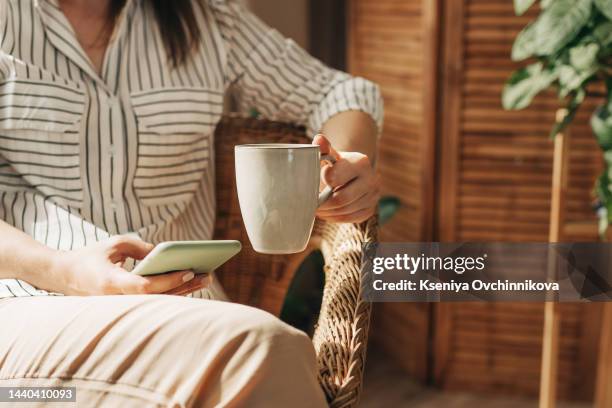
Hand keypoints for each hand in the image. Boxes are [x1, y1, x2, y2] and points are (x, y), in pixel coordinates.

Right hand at [48, 235, 209, 295]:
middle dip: (184, 286)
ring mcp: (122, 306)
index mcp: (110, 283)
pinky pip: (154, 301)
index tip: (188, 271)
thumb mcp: (114, 244)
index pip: (144, 286)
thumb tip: (165, 254)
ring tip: (206, 277)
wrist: (65, 276)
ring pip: (159, 302)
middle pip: (158, 297)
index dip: (168, 280)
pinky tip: (191, 283)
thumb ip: (140, 247)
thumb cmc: (91, 256)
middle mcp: (117, 300)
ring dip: (183, 291)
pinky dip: (173, 292)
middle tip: (207, 274)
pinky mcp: (127, 307)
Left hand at [313, 134, 379, 222]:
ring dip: (327, 212)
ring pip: (344, 211)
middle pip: (341, 199)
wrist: (353, 174)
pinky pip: (349, 218)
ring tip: (317, 208)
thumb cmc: (336, 165)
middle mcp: (371, 179)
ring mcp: (373, 196)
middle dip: (323, 203)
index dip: (321, 182)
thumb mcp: (330, 155)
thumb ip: (323, 148)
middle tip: (310, 203)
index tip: (314, 181)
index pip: (335, 178)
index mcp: (360, 162)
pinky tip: (327, 212)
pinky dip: (335, 217)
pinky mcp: (370, 209)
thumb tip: (318, 139)